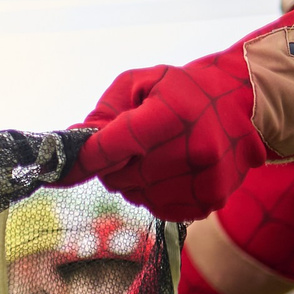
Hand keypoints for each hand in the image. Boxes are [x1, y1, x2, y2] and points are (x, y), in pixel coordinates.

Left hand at [67, 52, 263, 223]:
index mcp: (168, 116)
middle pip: (120, 178)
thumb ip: (103, 112)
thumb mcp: (138, 84)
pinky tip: (172, 173)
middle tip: (132, 148)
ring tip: (157, 156)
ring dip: (136, 182)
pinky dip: (157, 195)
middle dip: (114, 166)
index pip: (110, 148)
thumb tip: (73, 142)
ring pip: (138, 197)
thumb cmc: (179, 90)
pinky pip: (162, 209)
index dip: (79, 162)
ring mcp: (205, 178)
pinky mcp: (212, 198)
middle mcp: (192, 149)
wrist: (238, 101)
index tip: (55, 175)